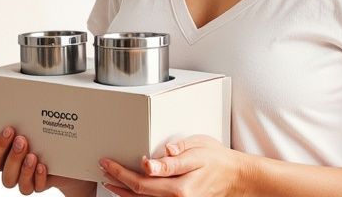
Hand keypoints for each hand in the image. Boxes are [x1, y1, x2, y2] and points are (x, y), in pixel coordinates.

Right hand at [0, 127, 94, 195]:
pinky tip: (42, 165)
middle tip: (21, 139)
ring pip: (15, 182)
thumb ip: (2, 128)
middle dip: (10, 154)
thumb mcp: (23, 130)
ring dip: (22, 168)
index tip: (6, 129)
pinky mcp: (40, 184)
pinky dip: (38, 177)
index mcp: (2, 158)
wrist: (65, 155)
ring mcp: (24, 180)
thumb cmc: (37, 139)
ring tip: (32, 155)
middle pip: (1, 170)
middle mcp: (10, 171)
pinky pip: (35, 187)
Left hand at [99, 135, 248, 196]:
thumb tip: (150, 162)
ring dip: (124, 193)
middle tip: (105, 169)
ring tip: (111, 182)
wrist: (236, 177)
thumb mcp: (197, 150)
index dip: (120, 173)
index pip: (141, 182)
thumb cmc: (218, 160)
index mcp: (179, 188)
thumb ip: (173, 158)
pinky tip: (131, 192)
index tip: (108, 163)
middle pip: (138, 195)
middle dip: (118, 181)